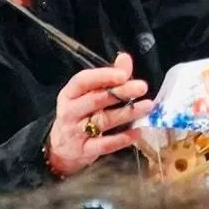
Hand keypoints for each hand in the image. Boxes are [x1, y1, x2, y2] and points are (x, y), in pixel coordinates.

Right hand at [45, 52, 152, 178]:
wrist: (61, 148)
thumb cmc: (81, 113)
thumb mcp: (88, 94)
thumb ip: (108, 77)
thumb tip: (124, 58)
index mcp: (70, 94)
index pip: (83, 81)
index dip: (103, 76)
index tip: (124, 75)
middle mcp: (70, 111)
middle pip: (96, 100)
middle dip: (121, 92)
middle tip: (142, 87)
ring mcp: (75, 132)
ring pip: (103, 120)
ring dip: (127, 113)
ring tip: (147, 106)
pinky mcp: (84, 150)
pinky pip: (104, 145)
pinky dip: (122, 139)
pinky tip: (138, 132)